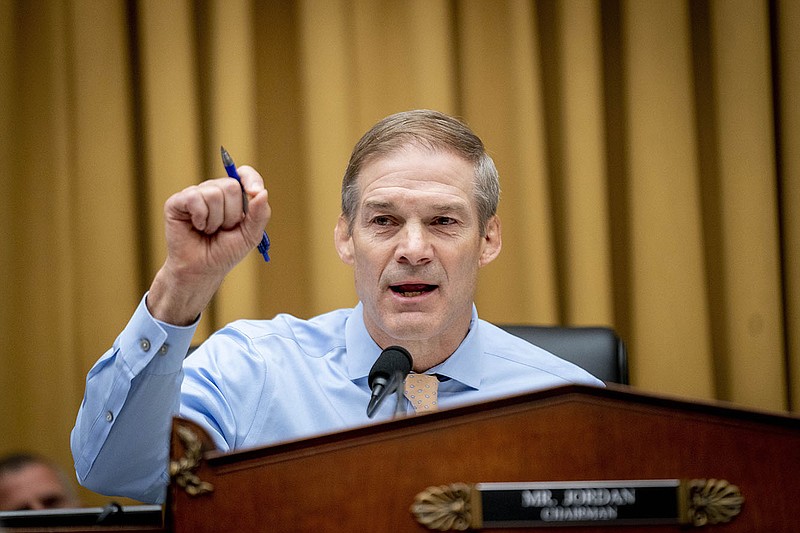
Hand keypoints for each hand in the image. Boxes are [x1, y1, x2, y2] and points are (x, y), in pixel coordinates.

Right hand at [147, 166, 270, 324]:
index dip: (251, 179)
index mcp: (233, 196)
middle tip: (224, 229)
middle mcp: (214, 191)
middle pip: (231, 186)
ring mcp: (195, 194)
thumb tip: (262, 192)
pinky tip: (197, 227)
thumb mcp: (250, 235)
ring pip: (214, 193)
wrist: (202, 270)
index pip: (244, 174)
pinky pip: (194, 198)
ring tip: (209, 231)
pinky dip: (200, 218)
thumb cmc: (225, 252)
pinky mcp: (177, 202)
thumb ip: (259, 214)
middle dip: (233, 214)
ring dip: (216, 220)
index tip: (255, 192)